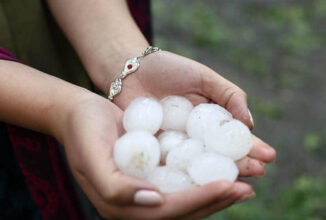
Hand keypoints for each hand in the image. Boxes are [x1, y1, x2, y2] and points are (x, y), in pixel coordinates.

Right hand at [58, 94, 253, 218]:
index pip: (166, 211)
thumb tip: (155, 200)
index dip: (199, 200)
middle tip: (246, 187)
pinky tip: (224, 168)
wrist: (77, 113)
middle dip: (215, 200)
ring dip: (215, 191)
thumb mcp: (91, 155)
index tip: (228, 185)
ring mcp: (145, 189)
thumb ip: (116, 186)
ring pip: (186, 196)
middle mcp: (136, 202)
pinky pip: (182, 179)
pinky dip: (204, 176)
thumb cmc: (83, 130)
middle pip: (182, 210)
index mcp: (120, 205)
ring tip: (244, 182)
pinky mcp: (152, 173)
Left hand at [111, 51, 275, 177]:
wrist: (132, 70)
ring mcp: (174, 147)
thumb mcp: (204, 78)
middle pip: (219, 157)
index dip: (251, 148)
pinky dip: (182, 175)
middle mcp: (194, 139)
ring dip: (216, 175)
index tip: (268, 156)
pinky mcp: (153, 151)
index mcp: (210, 123)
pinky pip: (168, 165)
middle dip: (240, 165)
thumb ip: (228, 96)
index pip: (234, 139)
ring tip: (235, 183)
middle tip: (258, 173)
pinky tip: (196, 184)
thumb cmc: (170, 69)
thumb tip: (249, 124)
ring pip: (197, 166)